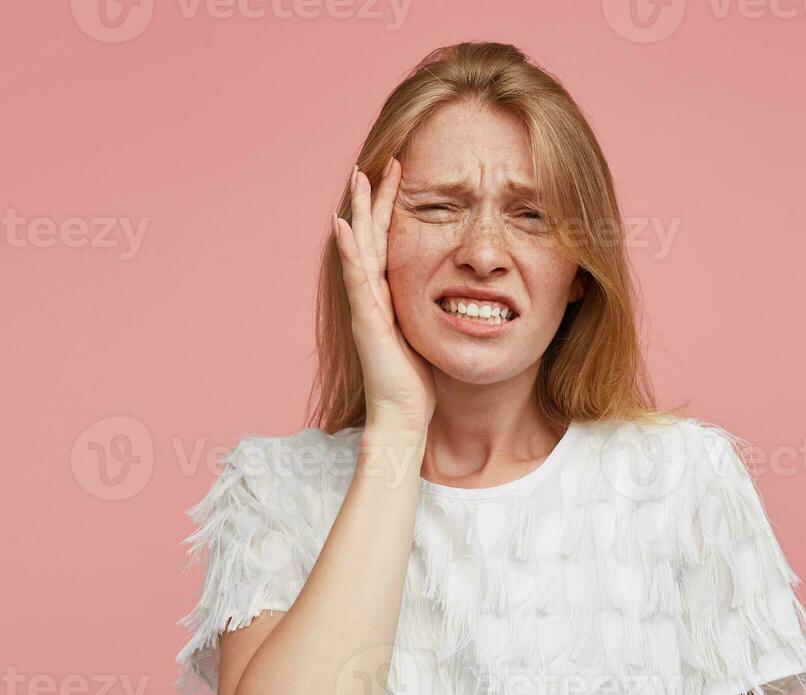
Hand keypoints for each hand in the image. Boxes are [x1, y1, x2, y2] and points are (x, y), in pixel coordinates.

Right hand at [331, 158, 434, 433]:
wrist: (402, 418)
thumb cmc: (418, 385)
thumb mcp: (430, 336)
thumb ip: (433, 313)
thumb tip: (461, 299)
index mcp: (389, 299)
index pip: (390, 246)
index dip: (394, 214)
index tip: (401, 180)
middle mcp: (372, 298)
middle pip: (371, 238)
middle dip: (374, 202)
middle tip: (376, 165)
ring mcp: (366, 307)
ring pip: (360, 250)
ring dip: (359, 214)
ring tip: (359, 180)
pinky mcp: (366, 321)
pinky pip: (357, 278)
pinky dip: (350, 250)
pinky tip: (343, 224)